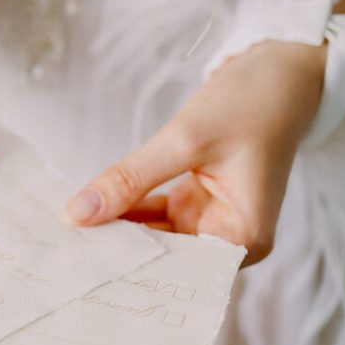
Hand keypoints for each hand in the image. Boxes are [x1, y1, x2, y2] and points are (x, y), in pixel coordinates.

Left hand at [65, 40, 326, 265]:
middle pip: (163, 257)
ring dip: (114, 231)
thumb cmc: (251, 103)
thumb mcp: (185, 140)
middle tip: (63, 256)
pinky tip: (88, 210)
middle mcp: (229, 239)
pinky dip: (124, 210)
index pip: (177, 268)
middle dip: (116, 253)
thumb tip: (77, 214)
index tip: (81, 273)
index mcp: (242, 239)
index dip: (130, 271)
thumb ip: (130, 179)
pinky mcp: (195, 202)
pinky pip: (152, 215)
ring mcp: (210, 221)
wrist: (281, 71)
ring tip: (65, 238)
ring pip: (152, 236)